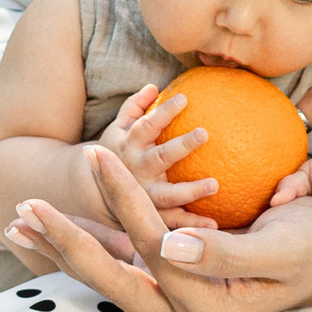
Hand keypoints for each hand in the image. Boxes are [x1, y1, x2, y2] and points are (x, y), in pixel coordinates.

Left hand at [13, 142, 311, 311]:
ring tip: (17, 222)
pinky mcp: (169, 287)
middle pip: (111, 278)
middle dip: (66, 241)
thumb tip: (167, 245)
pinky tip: (51, 230)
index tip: (97, 153)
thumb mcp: (281, 245)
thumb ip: (225, 251)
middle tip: (22, 210)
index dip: (121, 199)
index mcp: (208, 308)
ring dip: (63, 248)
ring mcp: (174, 303)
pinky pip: (117, 268)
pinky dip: (84, 247)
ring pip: (107, 276)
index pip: (151, 248)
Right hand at [95, 80, 221, 227]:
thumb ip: (134, 107)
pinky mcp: (150, 217)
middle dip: (181, 146)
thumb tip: (153, 87)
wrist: (95, 191)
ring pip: (168, 195)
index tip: (184, 98)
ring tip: (215, 184)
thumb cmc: (117, 152)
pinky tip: (214, 223)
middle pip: (160, 157)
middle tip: (204, 133)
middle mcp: (135, 170)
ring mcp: (143, 195)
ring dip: (191, 191)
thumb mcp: (118, 128)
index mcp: (129, 145)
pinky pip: (173, 221)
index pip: (147, 124)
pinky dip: (191, 224)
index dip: (164, 112)